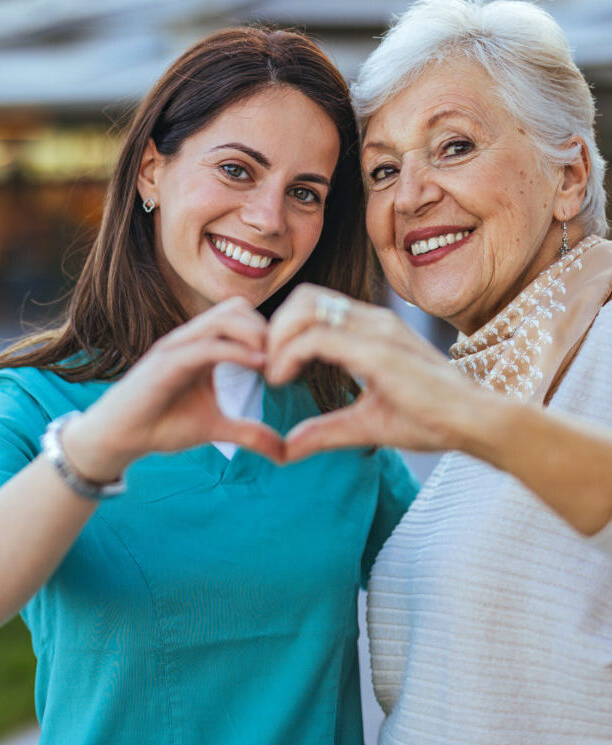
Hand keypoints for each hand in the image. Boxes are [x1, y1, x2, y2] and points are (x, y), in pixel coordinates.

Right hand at [62, 297, 285, 477]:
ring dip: (256, 334)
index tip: (291, 361)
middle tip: (287, 359)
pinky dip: (238, 352)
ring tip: (275, 362)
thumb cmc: (162, 425)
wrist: (120, 437)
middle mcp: (190, 339)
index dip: (270, 333)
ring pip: (225, 318)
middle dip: (268, 328)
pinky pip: (208, 346)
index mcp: (202, 346)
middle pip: (237, 307)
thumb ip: (249, 433)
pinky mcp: (167, 362)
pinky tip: (260, 367)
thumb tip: (285, 454)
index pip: (242, 317)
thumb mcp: (216, 428)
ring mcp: (177, 347)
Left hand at [264, 284, 476, 460]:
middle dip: (275, 327)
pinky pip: (316, 337)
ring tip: (273, 374)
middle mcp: (373, 321)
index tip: (273, 366)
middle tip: (267, 365)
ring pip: (305, 309)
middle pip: (304, 297)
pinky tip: (282, 379)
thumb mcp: (364, 424)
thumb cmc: (431, 420)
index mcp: (371, 330)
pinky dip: (288, 354)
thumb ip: (324, 430)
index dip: (284, 329)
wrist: (478, 424)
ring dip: (277, 339)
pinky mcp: (377, 350)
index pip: (314, 305)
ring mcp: (376, 330)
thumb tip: (286, 447)